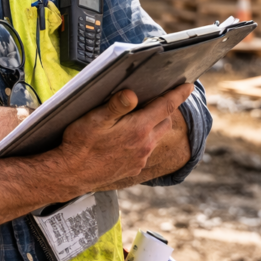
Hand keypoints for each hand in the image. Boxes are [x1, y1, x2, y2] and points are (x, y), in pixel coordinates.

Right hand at [49, 83, 193, 199]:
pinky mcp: (133, 168)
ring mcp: (140, 158)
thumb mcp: (95, 118)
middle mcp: (144, 145)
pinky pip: (145, 151)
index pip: (165, 107)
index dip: (178, 94)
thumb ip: (116, 105)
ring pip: (155, 138)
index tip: (189, 85)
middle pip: (164, 122)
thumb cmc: (81, 144)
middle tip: (156, 99)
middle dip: (164, 110)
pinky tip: (127, 139)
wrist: (72, 174)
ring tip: (141, 118)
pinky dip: (143, 141)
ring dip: (153, 126)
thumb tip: (132, 93)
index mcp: (138, 128)